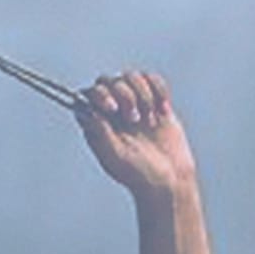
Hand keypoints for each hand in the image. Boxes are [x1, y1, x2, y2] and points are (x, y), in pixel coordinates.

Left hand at [76, 70, 196, 201]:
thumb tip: (86, 110)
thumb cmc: (137, 173)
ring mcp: (132, 103)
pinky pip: (153, 79)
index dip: (99, 95)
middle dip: (124, 94)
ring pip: (131, 76)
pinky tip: (164, 111)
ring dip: (144, 95)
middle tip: (135, 119)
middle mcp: (111, 111)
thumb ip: (100, 132)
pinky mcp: (154, 100)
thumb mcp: (115, 156)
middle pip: (108, 81)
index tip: (113, 108)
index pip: (88, 95)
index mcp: (95, 123)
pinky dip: (160, 91)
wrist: (169, 177)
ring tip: (150, 121)